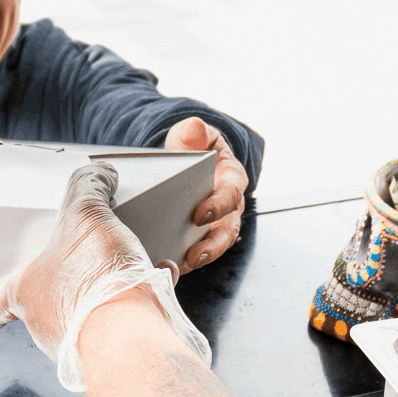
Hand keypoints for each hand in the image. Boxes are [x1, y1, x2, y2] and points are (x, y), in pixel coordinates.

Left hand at [0, 162, 210, 389]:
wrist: (131, 334)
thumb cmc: (94, 280)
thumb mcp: (85, 215)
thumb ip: (87, 188)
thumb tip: (98, 173)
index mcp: (26, 294)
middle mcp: (47, 325)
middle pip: (46, 307)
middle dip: (67, 286)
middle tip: (85, 262)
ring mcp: (80, 343)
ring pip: (90, 312)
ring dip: (107, 289)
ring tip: (132, 263)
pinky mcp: (115, 351)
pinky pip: (126, 319)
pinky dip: (141, 296)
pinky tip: (157, 276)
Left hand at [163, 117, 246, 273]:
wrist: (185, 160)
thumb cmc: (192, 148)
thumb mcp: (192, 135)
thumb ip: (192, 132)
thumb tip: (194, 128)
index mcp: (230, 179)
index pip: (231, 194)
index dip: (218, 206)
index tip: (200, 215)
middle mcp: (229, 206)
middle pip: (228, 230)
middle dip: (213, 245)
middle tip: (194, 255)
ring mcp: (216, 223)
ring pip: (216, 246)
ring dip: (201, 258)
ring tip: (181, 267)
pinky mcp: (201, 235)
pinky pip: (197, 251)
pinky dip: (184, 261)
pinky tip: (166, 267)